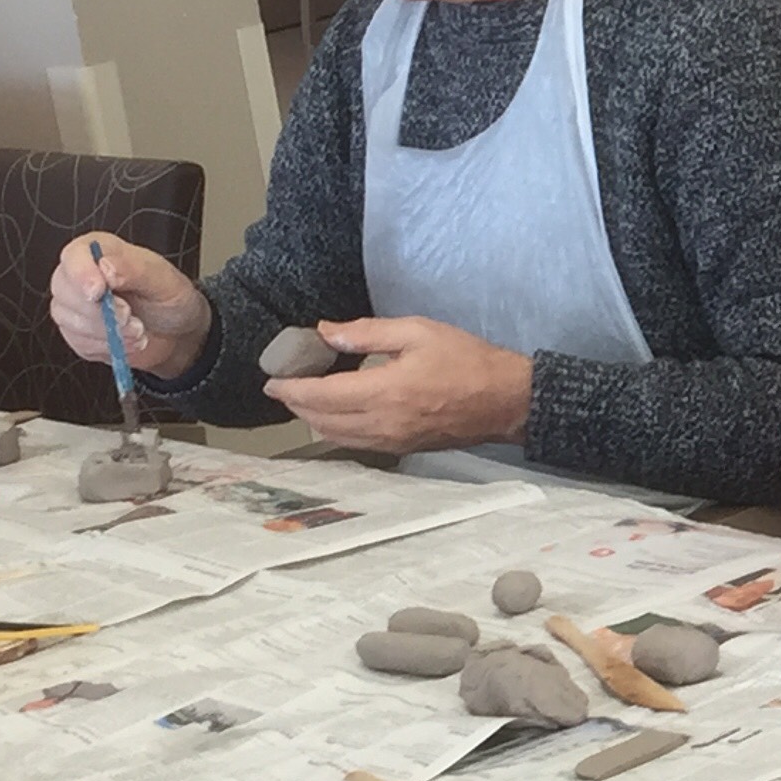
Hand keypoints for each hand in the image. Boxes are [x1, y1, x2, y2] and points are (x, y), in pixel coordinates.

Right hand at [48, 232, 210, 380]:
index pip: (74, 256)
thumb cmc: (169, 297)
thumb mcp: (163, 280)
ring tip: (138, 330)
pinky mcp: (75, 332)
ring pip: (69, 320)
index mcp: (100, 251)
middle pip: (65, 291)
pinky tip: (128, 341)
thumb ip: (134, 269)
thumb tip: (105, 266)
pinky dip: (107, 347)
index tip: (99, 291)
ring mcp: (73, 304)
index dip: (82, 274)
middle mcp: (79, 275)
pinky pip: (78, 342)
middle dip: (100, 311)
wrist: (175, 332)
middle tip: (131, 317)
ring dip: (108, 332)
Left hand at [267, 315, 530, 452]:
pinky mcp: (403, 449)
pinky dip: (337, 430)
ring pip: (336, 437)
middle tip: (287, 385)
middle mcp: (382, 423)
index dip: (290, 389)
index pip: (320, 396)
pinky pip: (357, 443)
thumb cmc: (467, 360)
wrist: (507, 401)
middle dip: (297, 405)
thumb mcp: (417, 332)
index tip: (273, 379)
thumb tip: (324, 332)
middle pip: (321, 421)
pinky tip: (339, 414)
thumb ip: (366, 332)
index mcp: (383, 392)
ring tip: (308, 399)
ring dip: (315, 419)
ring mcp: (393, 441)